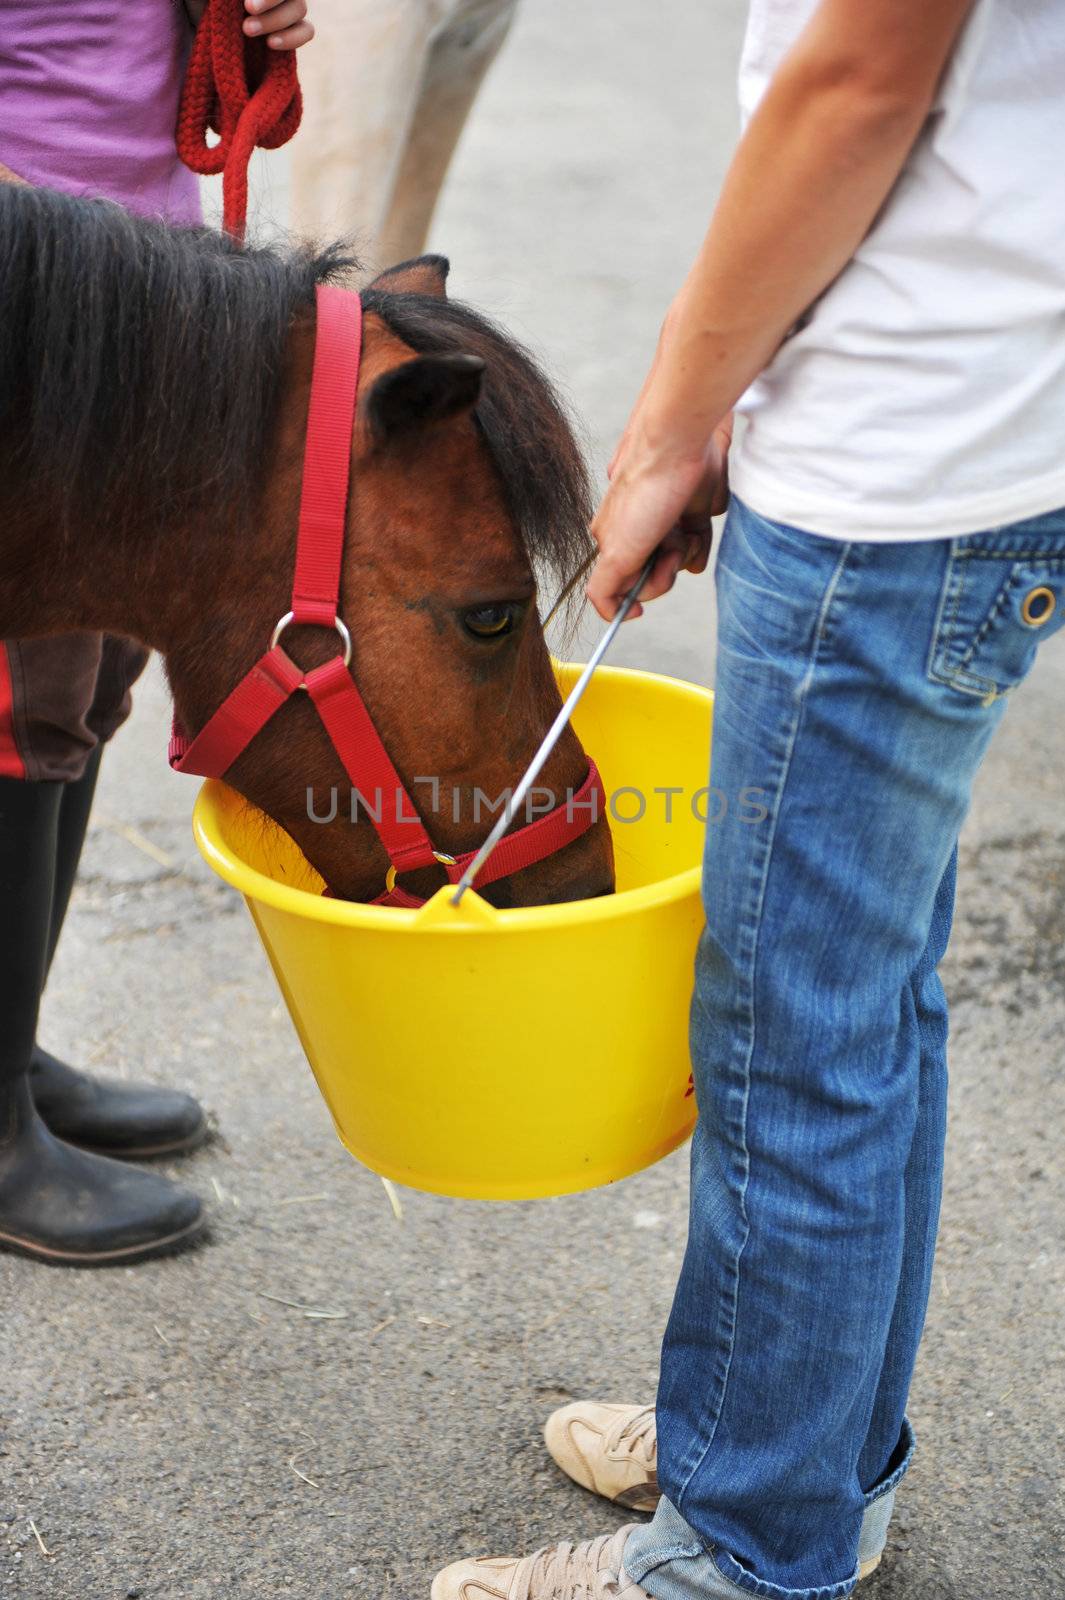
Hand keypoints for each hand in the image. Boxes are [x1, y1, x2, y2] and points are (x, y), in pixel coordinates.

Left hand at [184, 0, 314, 49]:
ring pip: (300, 8)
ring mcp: (286, 8)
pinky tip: (271, 44)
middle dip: (270, 0)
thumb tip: (244, 1)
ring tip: (248, 31)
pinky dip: (292, 37)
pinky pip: (307, 31)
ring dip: (275, 20)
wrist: (204, 27)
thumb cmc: (204, 2)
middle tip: (248, 9)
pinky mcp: (291, 31)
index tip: (247, 3)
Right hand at [587, 412, 731, 620]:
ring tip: (685, 529)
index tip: (648, 586)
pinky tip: (696, 531)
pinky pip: (699, 540)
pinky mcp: (691, 506)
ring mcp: (665, 517)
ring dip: (685, 553)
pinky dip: (701, 543)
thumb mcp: (616, 550)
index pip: (624, 585)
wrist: (681, 438)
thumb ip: (604, 588)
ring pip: (679, 558)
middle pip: (655, 572)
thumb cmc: (646, 488)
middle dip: (665, 568)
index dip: (640, 589)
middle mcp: (636, 528)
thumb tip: (613, 615)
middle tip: (669, 546)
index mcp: (611, 538)